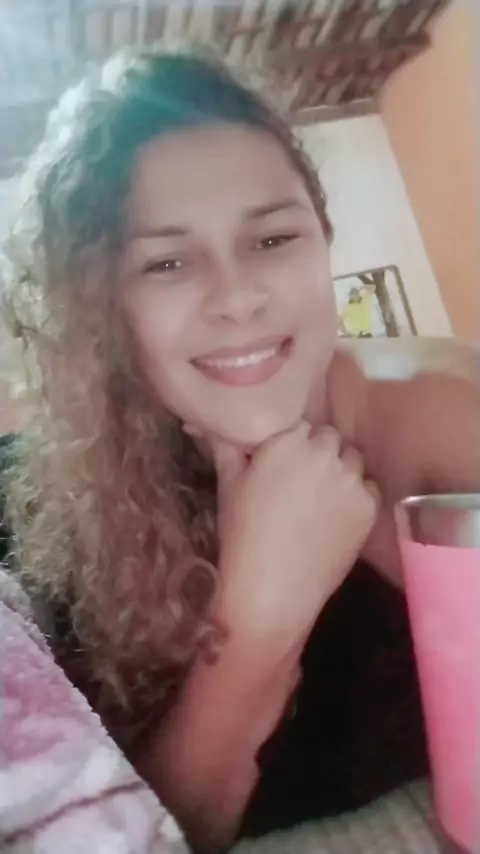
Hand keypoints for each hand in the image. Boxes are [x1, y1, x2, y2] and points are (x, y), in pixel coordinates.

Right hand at [208, 423, 379, 654]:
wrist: (273, 590)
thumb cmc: (242, 535)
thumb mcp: (228, 485)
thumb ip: (224, 446)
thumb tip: (203, 422)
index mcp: (287, 441)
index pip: (300, 426)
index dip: (292, 445)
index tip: (283, 465)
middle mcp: (324, 452)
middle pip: (328, 439)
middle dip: (318, 454)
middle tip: (301, 484)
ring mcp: (351, 479)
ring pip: (351, 461)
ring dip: (339, 472)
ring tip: (320, 501)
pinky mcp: (369, 506)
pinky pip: (367, 489)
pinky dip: (355, 498)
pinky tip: (334, 519)